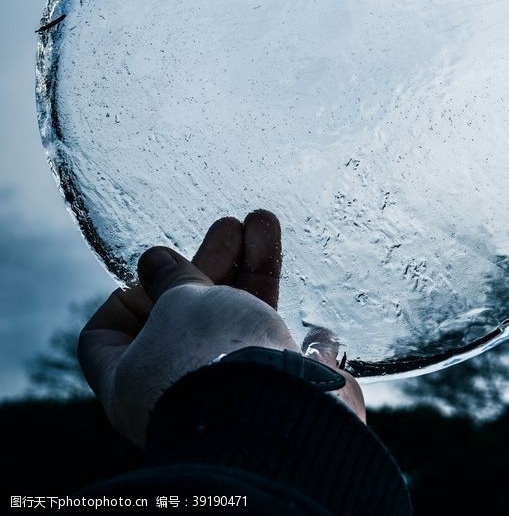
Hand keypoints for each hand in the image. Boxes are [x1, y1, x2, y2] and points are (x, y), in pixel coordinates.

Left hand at [78, 210, 364, 445]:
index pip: (105, 337)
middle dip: (207, 263)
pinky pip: (258, 327)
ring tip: (262, 221)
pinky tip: (275, 252)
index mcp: (129, 380)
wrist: (280, 410)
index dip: (126, 297)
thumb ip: (170, 277)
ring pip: (227, 314)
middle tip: (228, 228)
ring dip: (243, 263)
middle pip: (180, 313)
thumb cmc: (207, 356)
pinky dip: (265, 286)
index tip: (154, 271)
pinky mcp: (265, 381)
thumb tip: (155, 262)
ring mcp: (220, 386)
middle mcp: (171, 387)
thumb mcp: (179, 301)